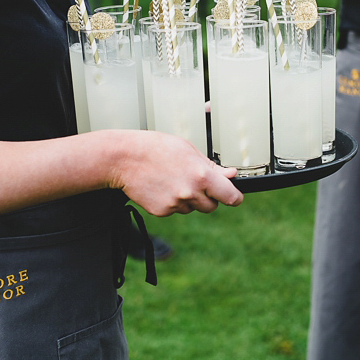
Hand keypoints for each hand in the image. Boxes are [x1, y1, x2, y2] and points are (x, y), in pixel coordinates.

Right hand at [113, 131, 242, 216]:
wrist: (124, 159)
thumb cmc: (156, 148)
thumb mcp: (188, 150)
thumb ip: (211, 166)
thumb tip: (230, 175)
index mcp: (202, 176)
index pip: (230, 196)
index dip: (234, 197)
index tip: (235, 197)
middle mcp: (190, 193)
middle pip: (211, 206)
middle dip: (208, 197)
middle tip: (194, 181)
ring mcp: (175, 204)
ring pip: (192, 208)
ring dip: (188, 199)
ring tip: (171, 179)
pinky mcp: (162, 212)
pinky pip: (175, 210)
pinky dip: (171, 202)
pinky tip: (161, 186)